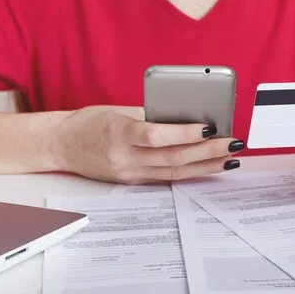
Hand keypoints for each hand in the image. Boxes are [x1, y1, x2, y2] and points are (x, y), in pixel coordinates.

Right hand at [53, 106, 243, 183]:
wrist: (61, 145)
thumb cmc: (89, 122)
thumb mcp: (119, 111)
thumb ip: (150, 116)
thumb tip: (187, 118)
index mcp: (118, 133)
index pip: (156, 135)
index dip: (185, 133)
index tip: (210, 127)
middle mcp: (125, 158)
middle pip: (172, 157)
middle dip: (207, 151)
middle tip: (232, 143)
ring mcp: (129, 174)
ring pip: (174, 172)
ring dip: (206, 166)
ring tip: (230, 158)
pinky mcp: (133, 182)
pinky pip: (167, 177)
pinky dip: (190, 172)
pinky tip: (209, 167)